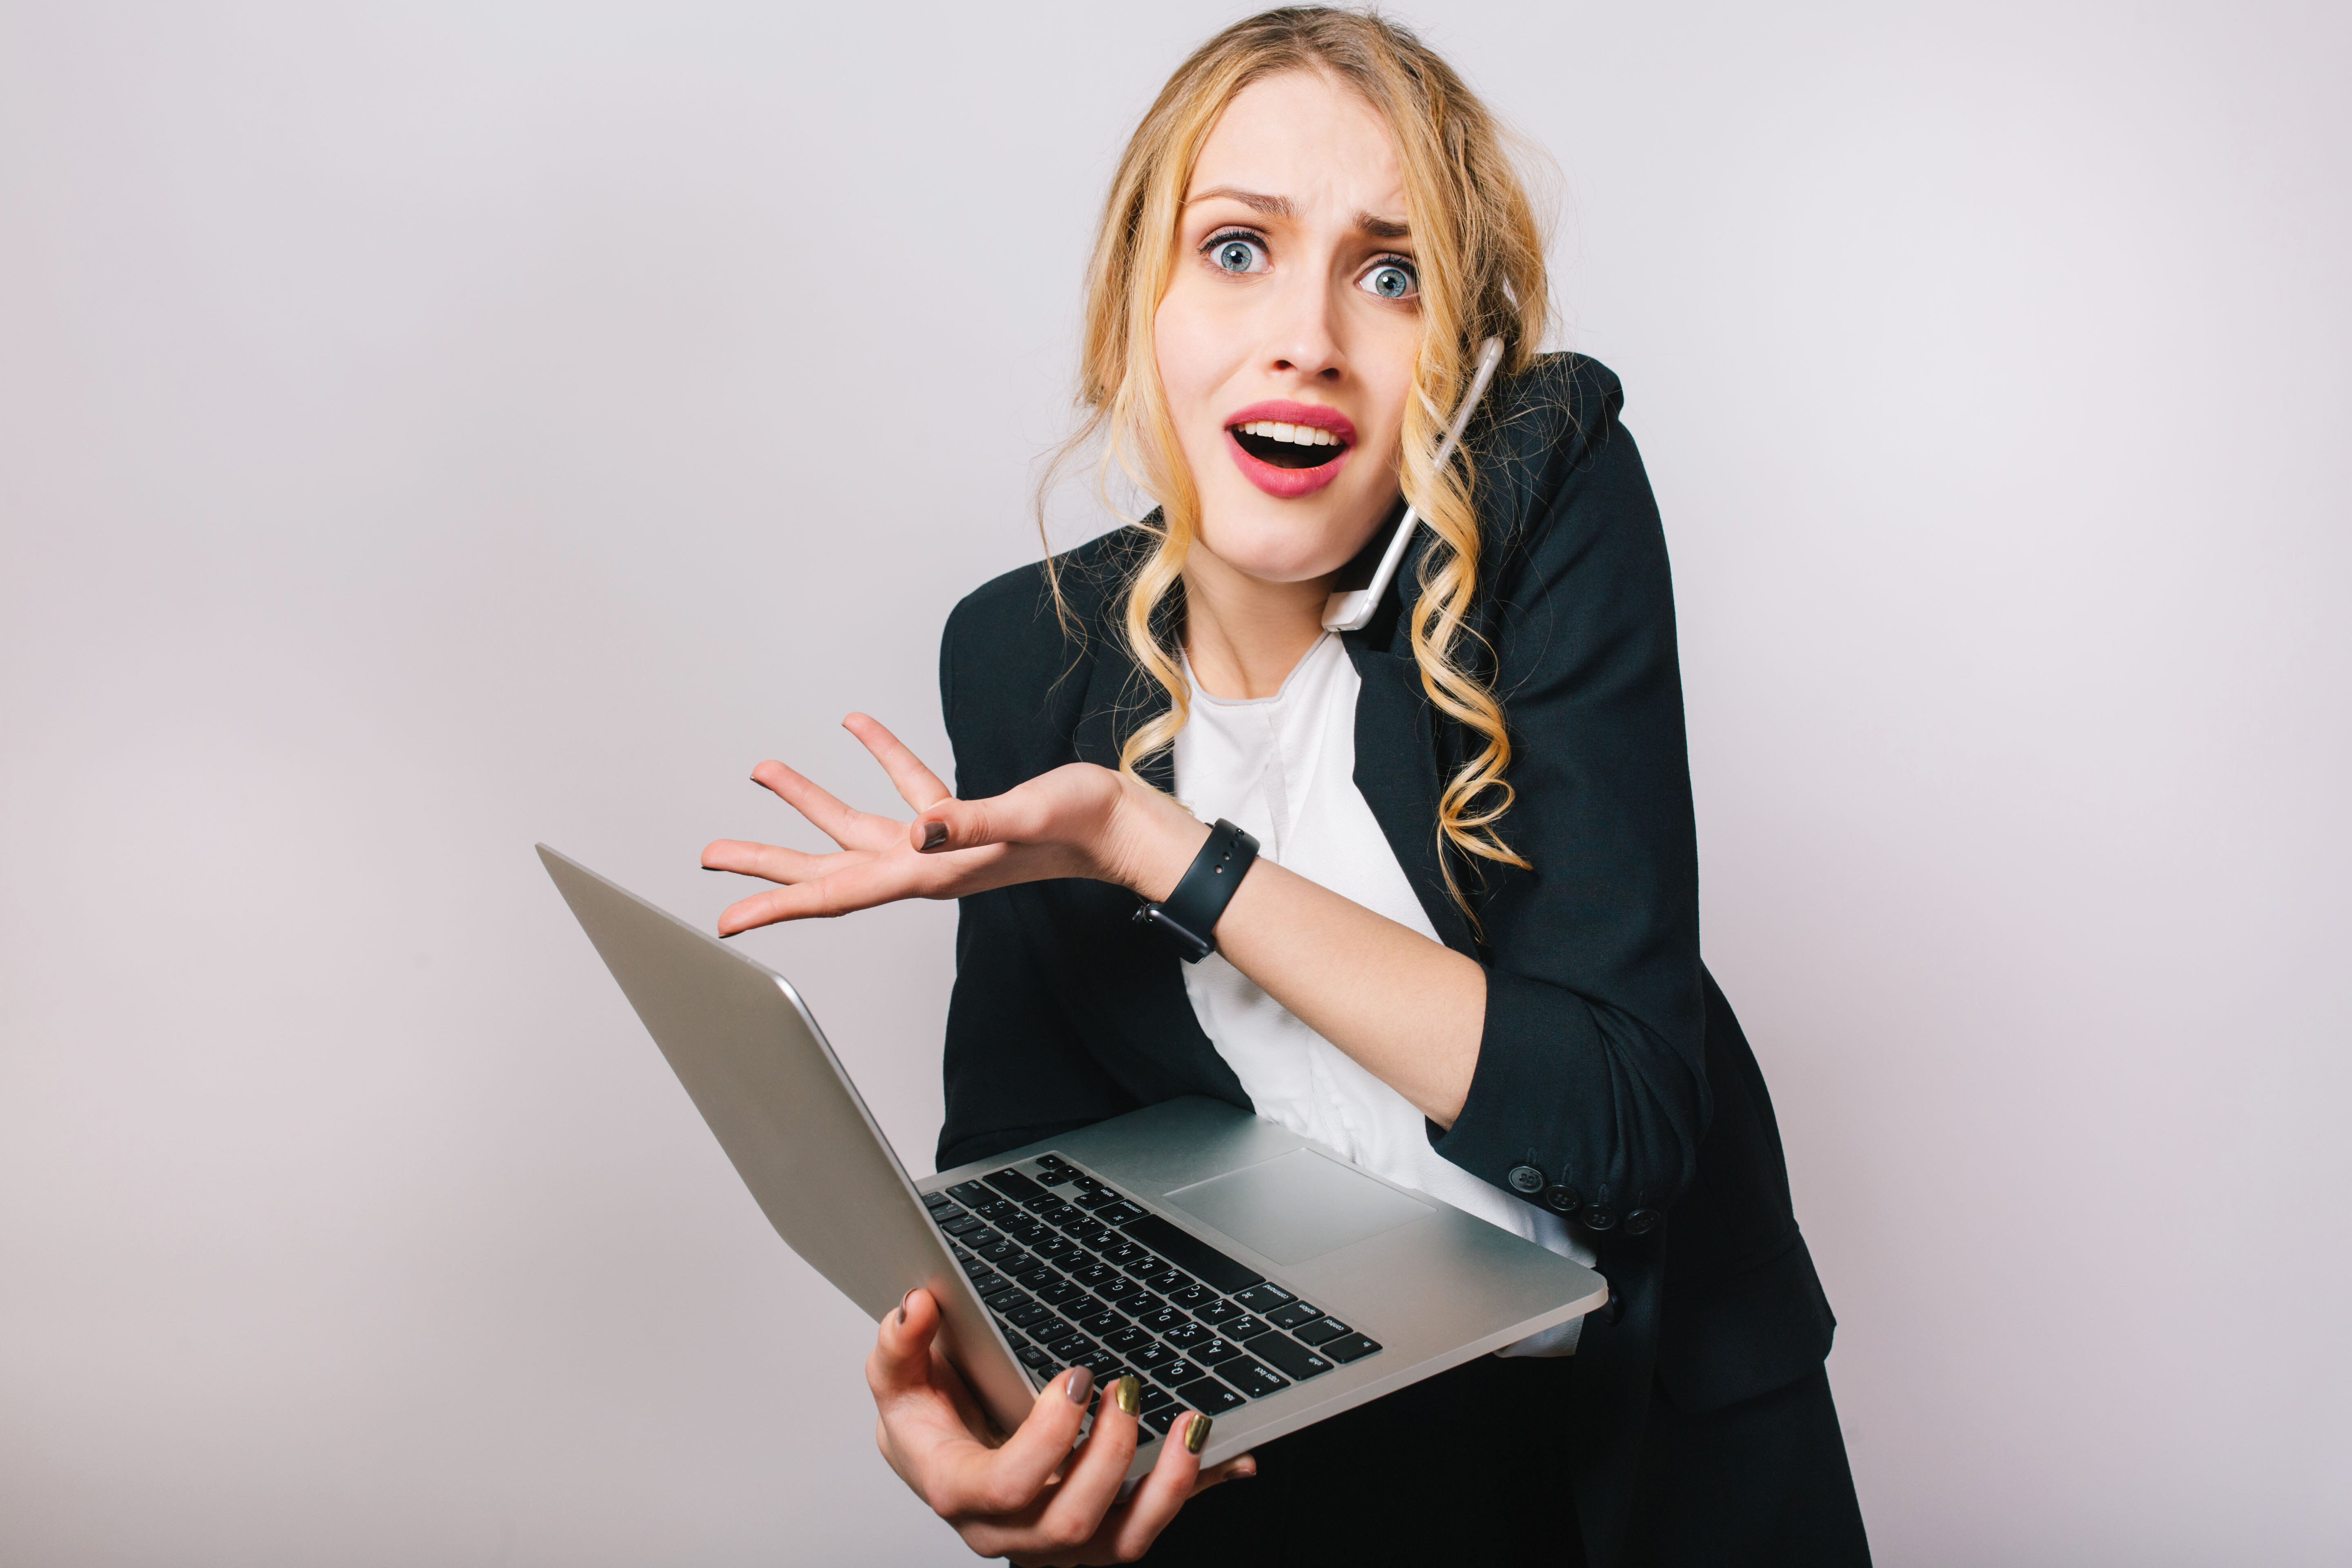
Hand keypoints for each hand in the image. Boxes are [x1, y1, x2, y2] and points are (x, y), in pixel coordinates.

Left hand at [702, 714, 1204, 935]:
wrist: (1125, 828)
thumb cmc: (1084, 825)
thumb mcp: (1025, 815)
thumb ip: (970, 823)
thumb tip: (920, 828)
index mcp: (931, 871)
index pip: (837, 893)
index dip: (777, 905)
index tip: (727, 921)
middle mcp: (923, 863)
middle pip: (826, 868)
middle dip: (766, 862)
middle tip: (710, 857)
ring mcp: (938, 843)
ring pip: (854, 826)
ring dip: (807, 801)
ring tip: (762, 771)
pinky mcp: (959, 819)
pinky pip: (905, 787)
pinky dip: (878, 754)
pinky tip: (856, 724)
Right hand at [872, 1288, 1253, 1563]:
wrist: (937, 1456)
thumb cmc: (924, 1421)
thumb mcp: (896, 1378)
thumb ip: (899, 1343)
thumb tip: (917, 1306)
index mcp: (959, 1492)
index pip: (1009, 1486)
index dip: (1051, 1437)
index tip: (1077, 1379)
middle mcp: (1008, 1531)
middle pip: (1071, 1522)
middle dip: (1110, 1454)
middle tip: (1127, 1390)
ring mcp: (1054, 1542)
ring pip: (1120, 1544)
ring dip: (1168, 1486)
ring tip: (1193, 1426)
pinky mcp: (1094, 1537)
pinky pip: (1148, 1528)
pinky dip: (1192, 1492)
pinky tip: (1232, 1458)